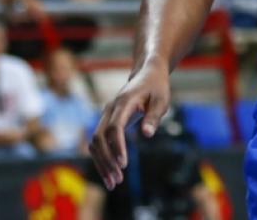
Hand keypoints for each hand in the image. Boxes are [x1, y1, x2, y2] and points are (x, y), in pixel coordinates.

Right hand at [90, 63, 169, 189]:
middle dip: (106, 160)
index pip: (114, 127)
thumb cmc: (157, 87)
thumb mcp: (161, 99)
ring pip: (95, 142)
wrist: (147, 73)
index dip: (117, 146)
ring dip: (102, 162)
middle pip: (99, 138)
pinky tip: (110, 172)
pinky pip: (99, 142)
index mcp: (124, 102)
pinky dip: (102, 157)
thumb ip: (154, 116)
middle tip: (117, 180)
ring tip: (113, 182)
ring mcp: (106, 115)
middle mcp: (110, 109)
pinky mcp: (106, 121)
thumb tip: (147, 134)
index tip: (124, 164)